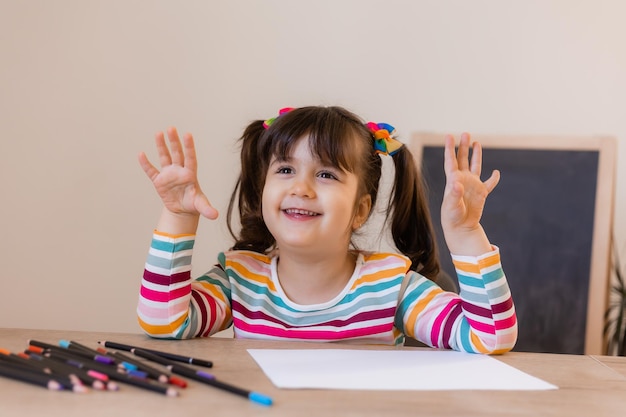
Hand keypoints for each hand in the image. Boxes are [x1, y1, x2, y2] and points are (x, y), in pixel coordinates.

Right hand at [138, 127, 217, 220]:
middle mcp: (179, 171)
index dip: (189, 147)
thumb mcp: (201, 206)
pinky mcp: (159, 181)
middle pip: (177, 153)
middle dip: (174, 141)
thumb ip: (207, 209)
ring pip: (164, 157)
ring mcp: (169, 174)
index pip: (190, 158)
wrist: (182, 210)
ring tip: (158, 133)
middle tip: (171, 128)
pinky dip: (146, 164)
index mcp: (190, 174)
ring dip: (161, 146)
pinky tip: (141, 154)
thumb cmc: (193, 204)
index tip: (188, 134)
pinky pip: (151, 171)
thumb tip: (215, 215)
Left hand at [440, 133, 498, 254]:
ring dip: (476, 154)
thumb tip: (456, 181)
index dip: (449, 148)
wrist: (461, 228)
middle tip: (465, 133)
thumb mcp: (451, 205)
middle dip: (464, 146)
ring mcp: (472, 186)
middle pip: (463, 159)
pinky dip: (494, 178)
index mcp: (453, 180)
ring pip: (475, 166)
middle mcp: (462, 180)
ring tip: (476, 142)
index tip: (449, 135)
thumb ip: (454, 193)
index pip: (451, 161)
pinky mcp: (481, 193)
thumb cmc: (452, 217)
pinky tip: (496, 172)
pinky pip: (489, 184)